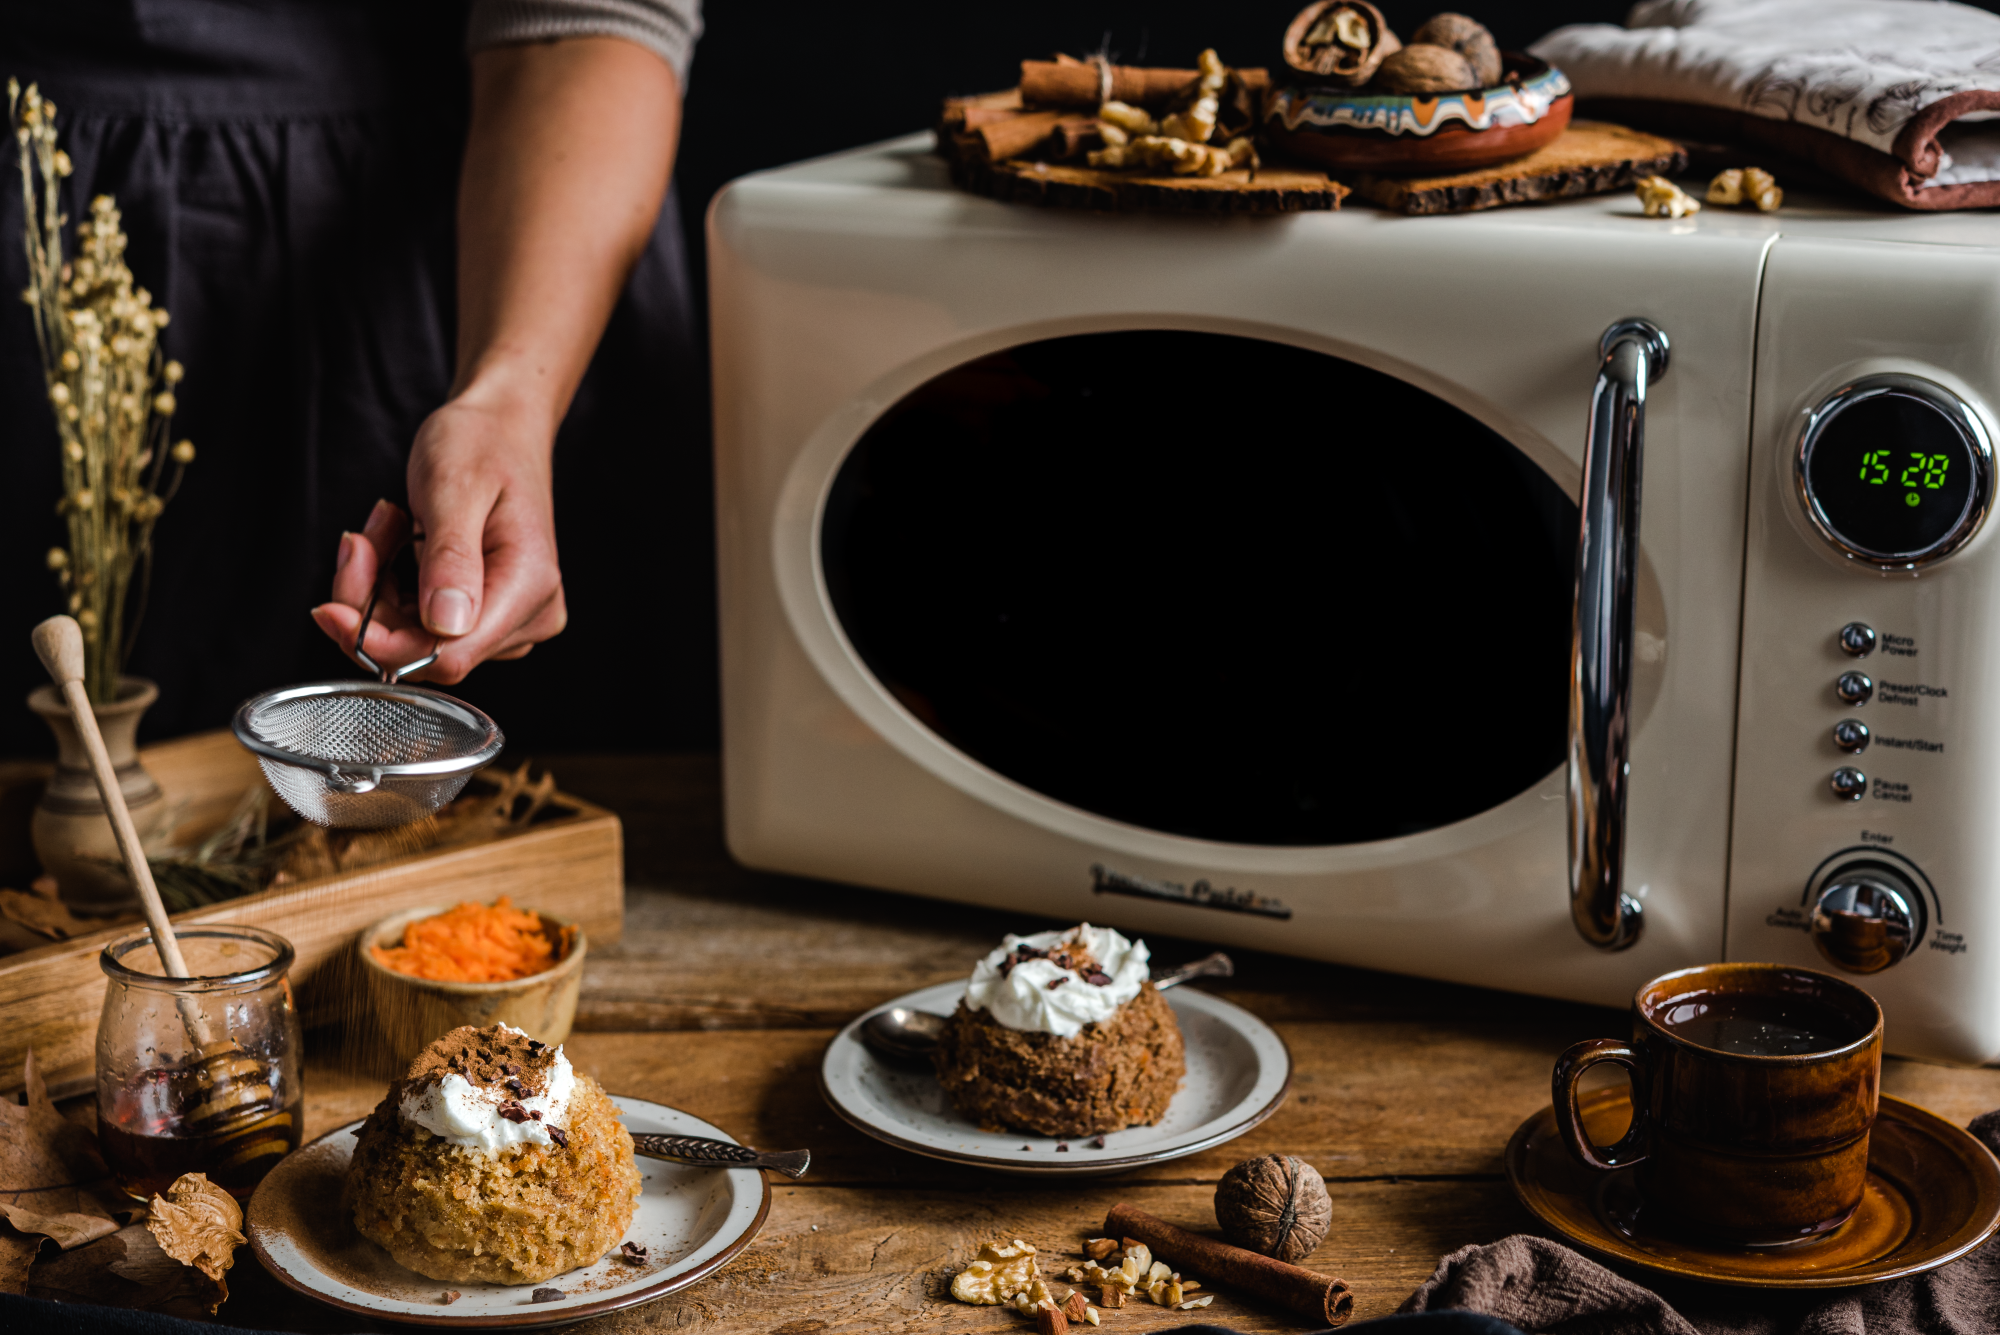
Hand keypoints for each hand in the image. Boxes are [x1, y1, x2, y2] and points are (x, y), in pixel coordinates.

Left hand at [312, 394, 566, 682]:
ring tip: (385, 526)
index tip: (332, 608)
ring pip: (414, 637)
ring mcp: (506, 617)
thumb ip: (450, 558)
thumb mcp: (456, 488)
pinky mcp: (484, 612)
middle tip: (360, 540)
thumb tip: (444, 624)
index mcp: (529, 587)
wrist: (501, 425)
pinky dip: (390, 587)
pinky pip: (418, 622)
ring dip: (378, 589)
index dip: (382, 642)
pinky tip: (395, 541)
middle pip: (425, 650)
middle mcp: (526, 614)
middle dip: (372, 603)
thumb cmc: (482, 443)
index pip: (450, 655)